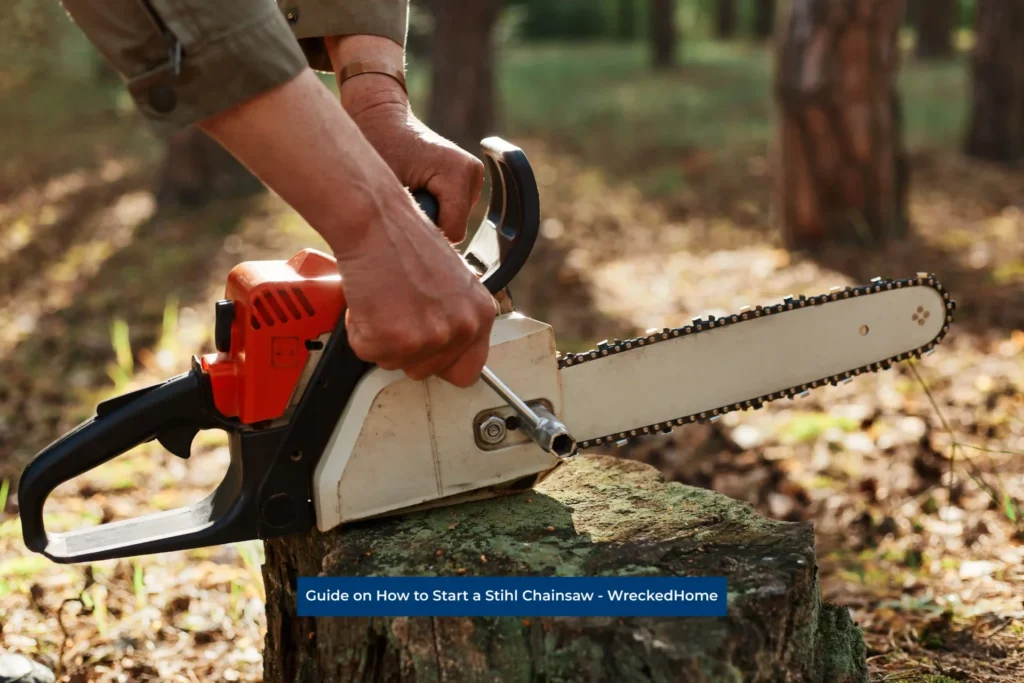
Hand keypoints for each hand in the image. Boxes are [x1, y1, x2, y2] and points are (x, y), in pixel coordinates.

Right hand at [200, 70, 494, 386]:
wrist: (376, 221)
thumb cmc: (405, 242)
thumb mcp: (451, 281)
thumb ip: (454, 317)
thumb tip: (444, 345)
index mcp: (480, 313)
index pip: (468, 371)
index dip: (441, 363)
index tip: (427, 352)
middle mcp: (461, 328)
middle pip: (424, 371)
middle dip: (403, 347)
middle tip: (395, 310)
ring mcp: (429, 337)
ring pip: (393, 363)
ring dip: (380, 337)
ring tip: (383, 300)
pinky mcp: (395, 339)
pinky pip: (367, 352)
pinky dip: (358, 330)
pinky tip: (367, 300)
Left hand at [349, 97, 483, 243]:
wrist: (381, 118)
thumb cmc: (377, 147)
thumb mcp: (385, 188)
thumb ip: (404, 221)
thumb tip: (411, 256)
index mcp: (458, 172)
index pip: (453, 232)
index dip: (425, 234)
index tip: (401, 222)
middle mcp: (472, 173)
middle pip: (455, 228)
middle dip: (428, 225)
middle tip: (400, 205)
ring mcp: (474, 176)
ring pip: (455, 221)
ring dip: (430, 217)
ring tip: (407, 193)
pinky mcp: (469, 179)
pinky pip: (454, 212)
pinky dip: (435, 209)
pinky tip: (417, 192)